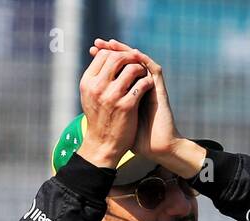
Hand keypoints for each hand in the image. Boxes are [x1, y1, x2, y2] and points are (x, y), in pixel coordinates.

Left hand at [89, 39, 202, 176]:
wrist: (157, 148)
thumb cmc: (136, 139)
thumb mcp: (117, 122)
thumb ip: (108, 110)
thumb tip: (90, 106)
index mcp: (128, 91)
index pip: (116, 69)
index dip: (104, 59)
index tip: (91, 52)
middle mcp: (139, 86)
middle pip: (126, 61)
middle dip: (111, 51)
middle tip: (97, 43)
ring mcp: (150, 86)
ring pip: (139, 62)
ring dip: (125, 51)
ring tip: (111, 42)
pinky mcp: (159, 90)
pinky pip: (153, 70)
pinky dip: (144, 60)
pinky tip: (133, 53)